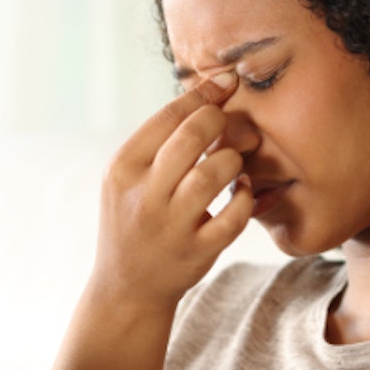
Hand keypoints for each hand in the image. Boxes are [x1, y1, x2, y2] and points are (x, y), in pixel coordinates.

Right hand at [90, 72, 253, 312]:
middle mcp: (143, 195)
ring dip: (234, 160)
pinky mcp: (196, 252)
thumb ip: (158, 143)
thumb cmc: (135, 221)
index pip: (167, 117)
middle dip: (220, 121)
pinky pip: (235, 215)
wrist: (126, 288)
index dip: (203, 94)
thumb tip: (208, 97)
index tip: (227, 81)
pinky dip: (247, 198)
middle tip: (230, 125)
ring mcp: (170, 226)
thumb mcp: (127, 180)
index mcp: (122, 169)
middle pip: (192, 136)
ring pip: (215, 173)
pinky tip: (243, 193)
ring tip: (234, 163)